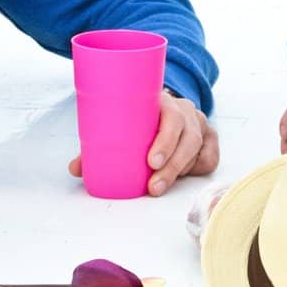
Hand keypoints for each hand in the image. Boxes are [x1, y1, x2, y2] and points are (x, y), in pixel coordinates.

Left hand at [68, 90, 218, 195]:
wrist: (161, 103)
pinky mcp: (210, 138)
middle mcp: (185, 110)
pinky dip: (197, 169)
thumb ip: (98, 145)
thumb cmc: (138, 116)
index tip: (150, 162)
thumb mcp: (120, 123)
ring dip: (179, 171)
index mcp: (163, 100)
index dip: (164, 140)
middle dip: (171, 165)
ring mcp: (200, 124)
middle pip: (187, 137)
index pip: (171, 117)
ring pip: (198, 149)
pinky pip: (210, 158)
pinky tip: (183, 175)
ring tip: (159, 186)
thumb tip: (76, 169)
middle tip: (153, 185)